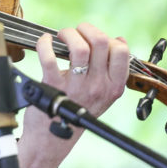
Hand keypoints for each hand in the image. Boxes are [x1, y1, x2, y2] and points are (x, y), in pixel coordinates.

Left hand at [16, 23, 129, 167]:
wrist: (53, 138)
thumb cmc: (76, 111)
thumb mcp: (103, 94)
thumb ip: (111, 70)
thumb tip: (119, 40)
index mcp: (113, 87)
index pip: (122, 52)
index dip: (108, 38)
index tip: (96, 39)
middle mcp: (98, 86)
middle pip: (100, 42)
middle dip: (87, 29)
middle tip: (76, 32)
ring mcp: (76, 87)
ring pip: (79, 47)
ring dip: (69, 34)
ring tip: (62, 36)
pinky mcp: (53, 86)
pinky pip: (49, 57)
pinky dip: (44, 44)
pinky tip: (44, 41)